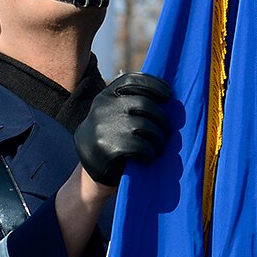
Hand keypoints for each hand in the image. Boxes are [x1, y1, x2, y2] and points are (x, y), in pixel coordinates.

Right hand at [74, 72, 173, 186]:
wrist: (88, 175)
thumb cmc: (111, 141)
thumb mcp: (112, 116)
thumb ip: (129, 102)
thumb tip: (166, 94)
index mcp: (104, 96)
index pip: (133, 81)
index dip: (154, 86)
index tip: (168, 96)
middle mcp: (102, 108)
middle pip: (145, 105)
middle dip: (162, 120)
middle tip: (166, 132)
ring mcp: (104, 128)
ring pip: (147, 126)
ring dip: (159, 139)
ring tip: (158, 147)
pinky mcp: (108, 148)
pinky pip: (142, 146)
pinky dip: (151, 153)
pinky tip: (149, 157)